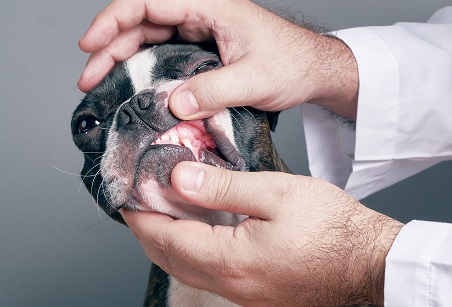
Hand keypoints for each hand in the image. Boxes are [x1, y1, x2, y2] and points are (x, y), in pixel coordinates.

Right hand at [78, 0, 358, 118]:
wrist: (315, 71)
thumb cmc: (293, 64)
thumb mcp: (255, 80)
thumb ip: (215, 90)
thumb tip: (174, 103)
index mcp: (211, 5)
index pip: (148, 2)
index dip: (113, 21)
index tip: (91, 44)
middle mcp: (201, 12)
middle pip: (141, 20)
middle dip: (110, 46)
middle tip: (88, 78)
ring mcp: (202, 30)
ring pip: (150, 38)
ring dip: (123, 59)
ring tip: (100, 86)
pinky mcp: (205, 49)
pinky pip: (165, 54)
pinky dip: (145, 69)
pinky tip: (132, 88)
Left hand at [120, 162, 402, 306]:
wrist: (370, 261)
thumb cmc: (333, 225)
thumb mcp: (276, 192)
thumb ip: (222, 187)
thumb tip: (177, 180)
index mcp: (232, 261)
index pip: (168, 240)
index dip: (142, 218)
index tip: (126, 198)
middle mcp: (235, 288)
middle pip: (172, 264)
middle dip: (149, 235)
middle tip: (137, 208)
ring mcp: (249, 298)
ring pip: (191, 276)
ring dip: (172, 249)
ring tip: (164, 219)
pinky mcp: (263, 299)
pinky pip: (215, 281)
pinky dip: (196, 259)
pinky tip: (203, 240)